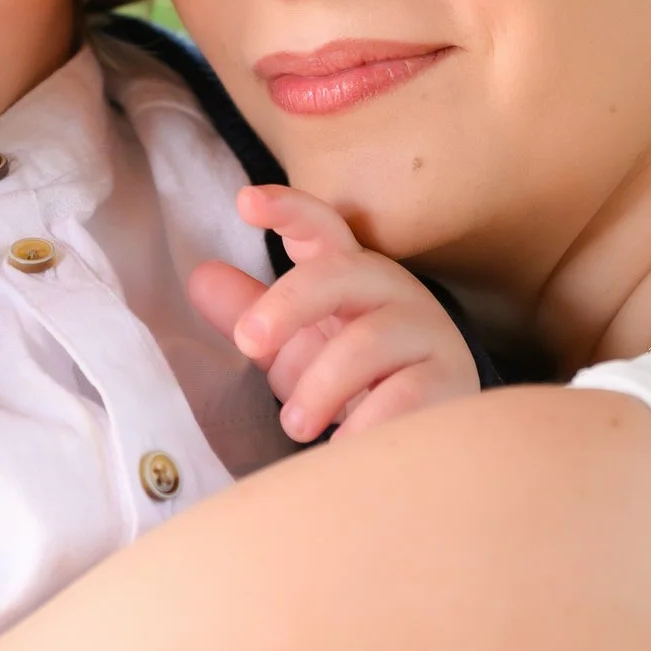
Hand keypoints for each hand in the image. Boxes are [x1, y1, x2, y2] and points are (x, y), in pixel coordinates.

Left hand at [187, 184, 479, 441]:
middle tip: (249, 341)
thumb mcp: (294, 347)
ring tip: (294, 426)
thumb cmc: (351, 380)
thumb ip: (251, 314)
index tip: (245, 200)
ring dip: (319, 388)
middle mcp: (392, 291)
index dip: (286, 210)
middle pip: (339, 273)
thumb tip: (200, 277)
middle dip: (287, 303)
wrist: (425, 433)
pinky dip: (362, 426)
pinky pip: (402, 398)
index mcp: (349, 273)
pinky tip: (343, 449)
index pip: (321, 229)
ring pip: (367, 343)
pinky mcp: (449, 382)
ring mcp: (426, 333)